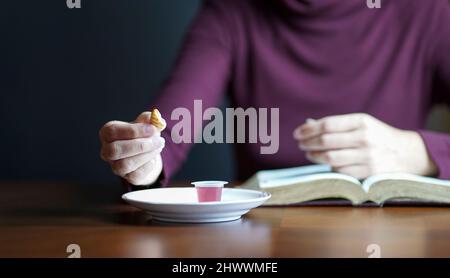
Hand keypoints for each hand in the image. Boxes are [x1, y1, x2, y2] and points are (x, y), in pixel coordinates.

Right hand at [99, 112, 165, 185]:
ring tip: (159, 146)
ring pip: (125, 164)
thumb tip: (156, 119)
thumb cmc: (142, 135)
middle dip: (140, 145)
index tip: (152, 129)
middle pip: (115, 150)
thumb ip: (149, 119)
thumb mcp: (145, 123)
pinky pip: (137, 174)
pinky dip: (149, 164)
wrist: (147, 152)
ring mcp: (115, 166)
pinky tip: (153, 157)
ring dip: (146, 155)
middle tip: (159, 140)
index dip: (133, 131)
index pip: (112, 132)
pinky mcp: (128, 177)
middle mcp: (107, 151)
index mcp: (107, 134)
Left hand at [293, 113, 436, 178]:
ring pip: (330, 158)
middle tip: (300, 144)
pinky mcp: (369, 173)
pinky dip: (330, 167)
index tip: (297, 133)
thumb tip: (308, 126)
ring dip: (314, 156)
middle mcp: (364, 138)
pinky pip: (340, 171)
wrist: (408, 153)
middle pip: (325, 141)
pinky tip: (327, 163)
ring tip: (309, 154)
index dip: (309, 130)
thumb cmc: (378, 136)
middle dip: (308, 143)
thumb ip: (338, 125)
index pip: (328, 124)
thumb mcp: (362, 124)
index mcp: (362, 121)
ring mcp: (367, 156)